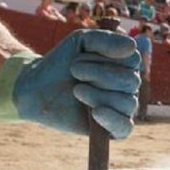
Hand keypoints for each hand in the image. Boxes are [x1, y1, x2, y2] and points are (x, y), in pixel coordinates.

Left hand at [0, 30, 140, 138]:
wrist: (38, 87)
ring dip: (98, 95)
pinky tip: (95, 113)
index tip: (79, 58)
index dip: (107, 58)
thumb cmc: (62, 62)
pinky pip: (125, 128)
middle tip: (74, 72)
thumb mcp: (81, 41)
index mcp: (125, 64)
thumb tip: (132, 48)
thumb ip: (105, 40)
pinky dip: (113, 119)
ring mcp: (121, 108)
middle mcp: (128, 86)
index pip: (132, 60)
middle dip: (100, 75)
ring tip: (76, 90)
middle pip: (130, 81)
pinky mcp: (111, 129)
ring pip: (127, 103)